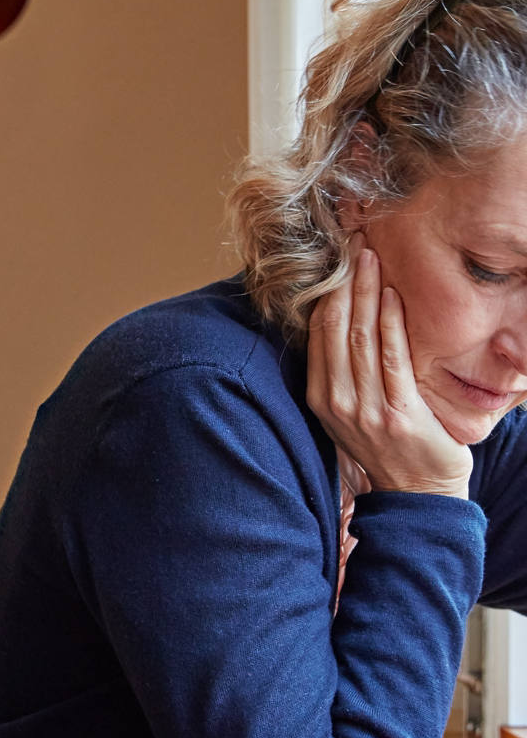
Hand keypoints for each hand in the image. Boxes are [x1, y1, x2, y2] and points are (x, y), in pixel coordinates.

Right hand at [307, 245, 471, 497]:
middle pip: (335, 327)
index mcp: (320, 399)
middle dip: (345, 280)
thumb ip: (343, 374)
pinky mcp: (398, 415)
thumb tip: (341, 320)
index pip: (318, 333)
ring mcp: (366, 411)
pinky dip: (390, 324)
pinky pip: (391, 359)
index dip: (327, 290)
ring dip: (366, 292)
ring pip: (359, 338)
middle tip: (355, 242)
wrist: (418, 496)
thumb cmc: (390, 448)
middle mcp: (337, 403)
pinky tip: (392, 296)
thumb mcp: (352, 413)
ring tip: (371, 257)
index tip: (338, 256)